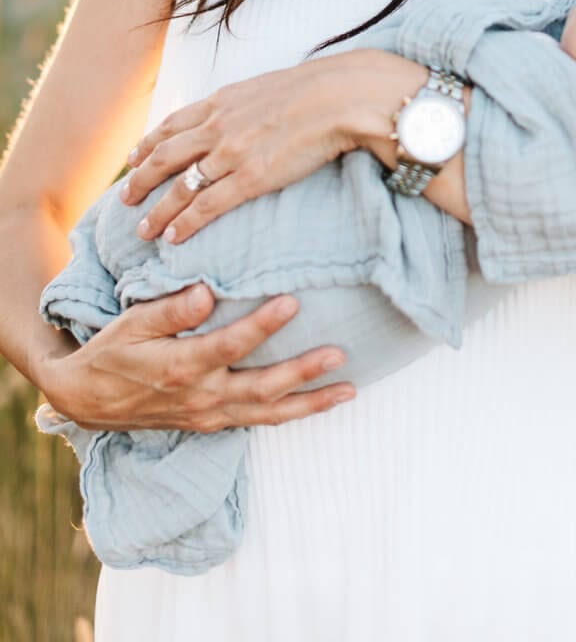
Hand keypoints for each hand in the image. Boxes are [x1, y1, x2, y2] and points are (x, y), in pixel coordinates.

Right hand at [40, 284, 354, 431]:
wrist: (86, 400)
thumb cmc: (112, 351)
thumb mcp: (131, 324)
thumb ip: (170, 309)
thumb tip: (207, 293)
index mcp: (180, 367)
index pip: (230, 346)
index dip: (262, 325)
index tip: (292, 302)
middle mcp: (200, 397)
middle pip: (261, 388)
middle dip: (303, 372)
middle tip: (339, 353)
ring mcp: (209, 415)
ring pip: (267, 413)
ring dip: (310, 403)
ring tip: (349, 390)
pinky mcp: (212, 423)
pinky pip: (258, 421)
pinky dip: (290, 413)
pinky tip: (318, 402)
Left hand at [120, 53, 374, 245]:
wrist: (339, 96)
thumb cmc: (314, 90)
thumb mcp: (266, 86)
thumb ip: (244, 103)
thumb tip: (242, 111)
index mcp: (222, 101)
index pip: (172, 124)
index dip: (148, 143)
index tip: (133, 157)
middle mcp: (218, 126)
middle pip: (165, 156)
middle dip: (140, 179)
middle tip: (125, 198)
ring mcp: (231, 153)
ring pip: (179, 186)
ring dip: (157, 210)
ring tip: (142, 230)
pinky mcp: (251, 177)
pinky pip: (207, 205)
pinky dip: (185, 223)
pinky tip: (173, 237)